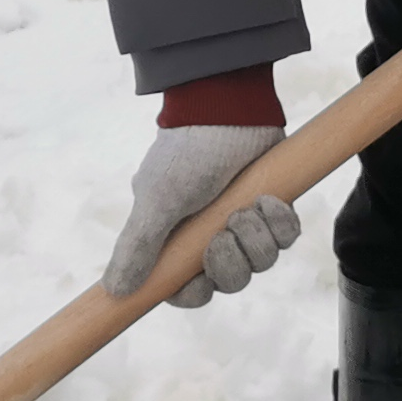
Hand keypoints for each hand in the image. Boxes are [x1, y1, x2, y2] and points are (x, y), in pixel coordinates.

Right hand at [100, 123, 298, 307]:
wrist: (227, 108)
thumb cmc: (185, 154)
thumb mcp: (156, 201)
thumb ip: (136, 247)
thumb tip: (115, 291)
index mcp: (177, 239)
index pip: (188, 290)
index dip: (196, 291)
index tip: (200, 277)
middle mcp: (211, 235)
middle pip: (230, 280)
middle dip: (231, 261)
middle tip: (226, 230)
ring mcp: (243, 221)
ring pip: (262, 262)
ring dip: (257, 237)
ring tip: (247, 206)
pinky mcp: (272, 207)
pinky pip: (286, 237)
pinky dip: (280, 222)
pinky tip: (268, 198)